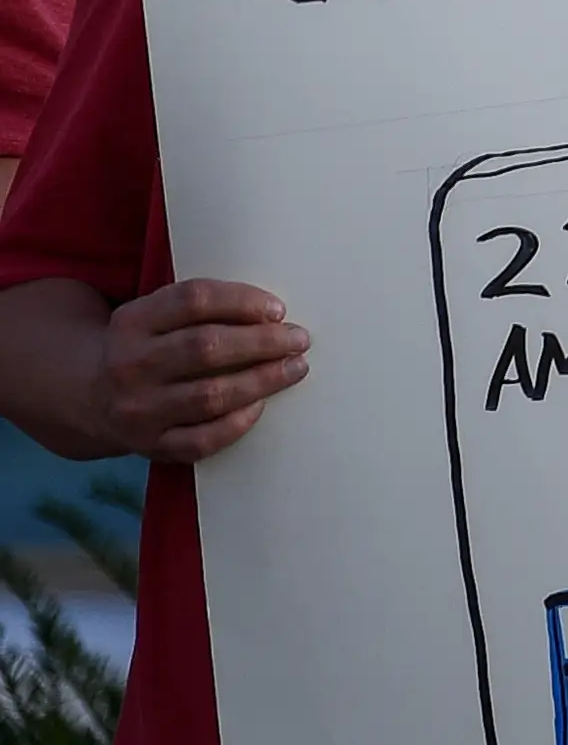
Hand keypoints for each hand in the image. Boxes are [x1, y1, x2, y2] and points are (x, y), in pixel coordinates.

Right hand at [101, 278, 308, 461]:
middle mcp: (128, 365)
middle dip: (263, 342)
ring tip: (295, 368)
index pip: (193, 299)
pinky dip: (236, 424)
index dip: (242, 301)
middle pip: (206, 347)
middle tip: (299, 339)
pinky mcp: (148, 445)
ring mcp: (137, 410)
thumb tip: (273, 314)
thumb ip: (202, 306)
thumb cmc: (149, 345)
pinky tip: (260, 406)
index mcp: (132, 321)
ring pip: (209, 395)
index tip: (278, 309)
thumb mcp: (156, 314)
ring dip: (262, 380)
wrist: (91, 396)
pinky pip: (200, 440)